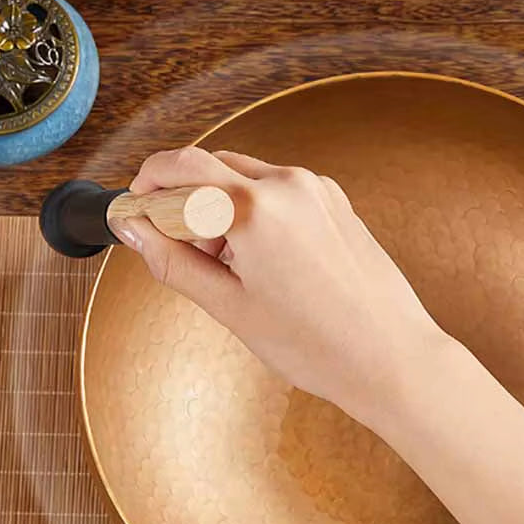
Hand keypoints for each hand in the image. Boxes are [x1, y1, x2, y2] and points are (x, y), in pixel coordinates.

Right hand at [111, 147, 444, 417]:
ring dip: (222, 207)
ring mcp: (319, 191)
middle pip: (211, 166)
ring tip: (231, 266)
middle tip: (183, 251)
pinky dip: (258, 212)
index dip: (147, 186)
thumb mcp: (231, 308)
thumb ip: (172, 261)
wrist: (391, 357)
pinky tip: (264, 259)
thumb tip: (132, 228)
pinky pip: (281, 192)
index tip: (137, 211)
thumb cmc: (320, 345)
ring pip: (247, 178)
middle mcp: (289, 185)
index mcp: (255, 208)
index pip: (179, 167)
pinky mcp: (337, 203)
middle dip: (184, 200)